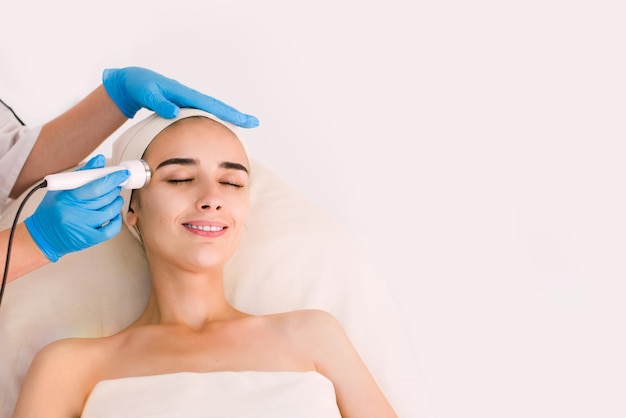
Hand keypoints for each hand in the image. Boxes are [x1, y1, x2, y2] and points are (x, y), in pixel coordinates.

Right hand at [24, 155, 128, 261]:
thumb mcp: (61, 189)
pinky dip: (116, 219)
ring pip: (110, 211)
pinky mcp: (89, 239)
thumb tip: (101, 160)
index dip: (112, 179)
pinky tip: (113, 213)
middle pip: (105, 198)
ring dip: (116, 202)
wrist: (42, 236)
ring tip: (114, 197)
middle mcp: (75, 213)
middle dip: (115, 188)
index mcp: (67, 198)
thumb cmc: (51, 211)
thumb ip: (82, 174)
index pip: (96, 186)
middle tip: (116, 184)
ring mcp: (83, 227)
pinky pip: (112, 229)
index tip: (121, 173)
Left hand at [102, 66, 258, 127]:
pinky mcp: (184, 107)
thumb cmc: (139, 86)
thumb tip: (174, 111)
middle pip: (217, 107)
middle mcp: (189, 97)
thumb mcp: (146, 93)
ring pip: (212, 110)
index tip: (243, 119)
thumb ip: (159, 102)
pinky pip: (204, 113)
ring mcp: (188, 102)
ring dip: (227, 117)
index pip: (210, 105)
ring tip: (243, 125)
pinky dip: (215, 119)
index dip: (228, 113)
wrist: (132, 84)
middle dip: (235, 115)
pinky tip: (220, 127)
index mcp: (184, 94)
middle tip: (253, 122)